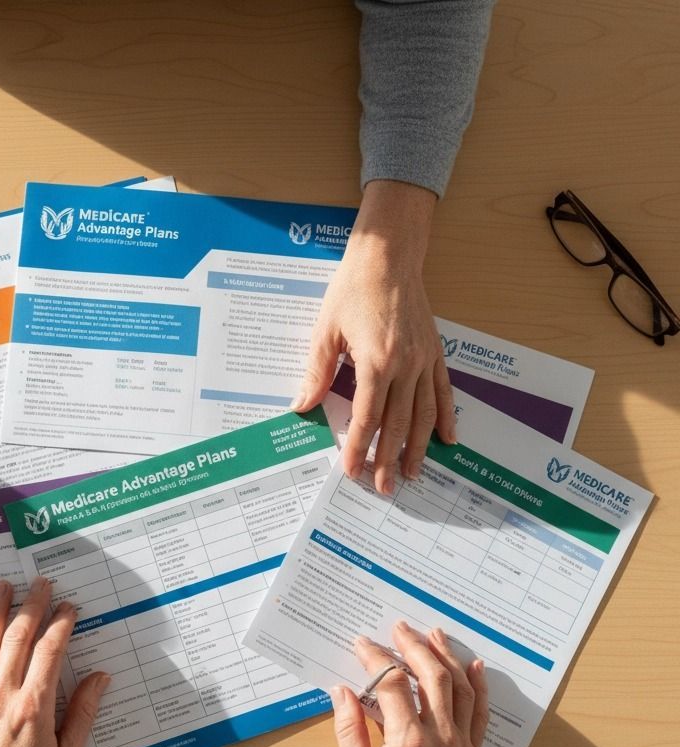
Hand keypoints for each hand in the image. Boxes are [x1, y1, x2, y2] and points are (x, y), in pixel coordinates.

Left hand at [0, 577, 110, 746]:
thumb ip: (82, 714)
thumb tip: (99, 678)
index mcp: (34, 709)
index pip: (50, 652)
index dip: (62, 624)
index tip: (70, 607)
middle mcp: (3, 698)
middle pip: (19, 639)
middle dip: (32, 606)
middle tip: (41, 582)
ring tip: (3, 585)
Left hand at [292, 180, 455, 494]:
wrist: (388, 256)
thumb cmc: (352, 290)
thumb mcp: (325, 331)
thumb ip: (317, 372)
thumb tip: (303, 406)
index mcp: (376, 362)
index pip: (367, 417)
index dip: (359, 447)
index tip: (352, 471)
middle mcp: (406, 365)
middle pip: (398, 423)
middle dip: (388, 458)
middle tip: (383, 487)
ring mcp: (425, 360)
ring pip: (424, 414)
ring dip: (418, 447)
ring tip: (411, 474)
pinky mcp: (435, 352)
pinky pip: (444, 392)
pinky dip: (446, 418)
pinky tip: (446, 440)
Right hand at [330, 621, 488, 746]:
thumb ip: (349, 731)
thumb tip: (342, 692)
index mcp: (406, 742)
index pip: (393, 684)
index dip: (376, 659)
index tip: (361, 644)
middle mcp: (439, 736)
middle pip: (432, 676)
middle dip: (414, 646)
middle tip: (399, 627)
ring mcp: (460, 742)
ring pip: (460, 687)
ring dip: (446, 656)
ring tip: (432, 633)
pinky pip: (480, 711)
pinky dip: (478, 684)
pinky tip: (472, 665)